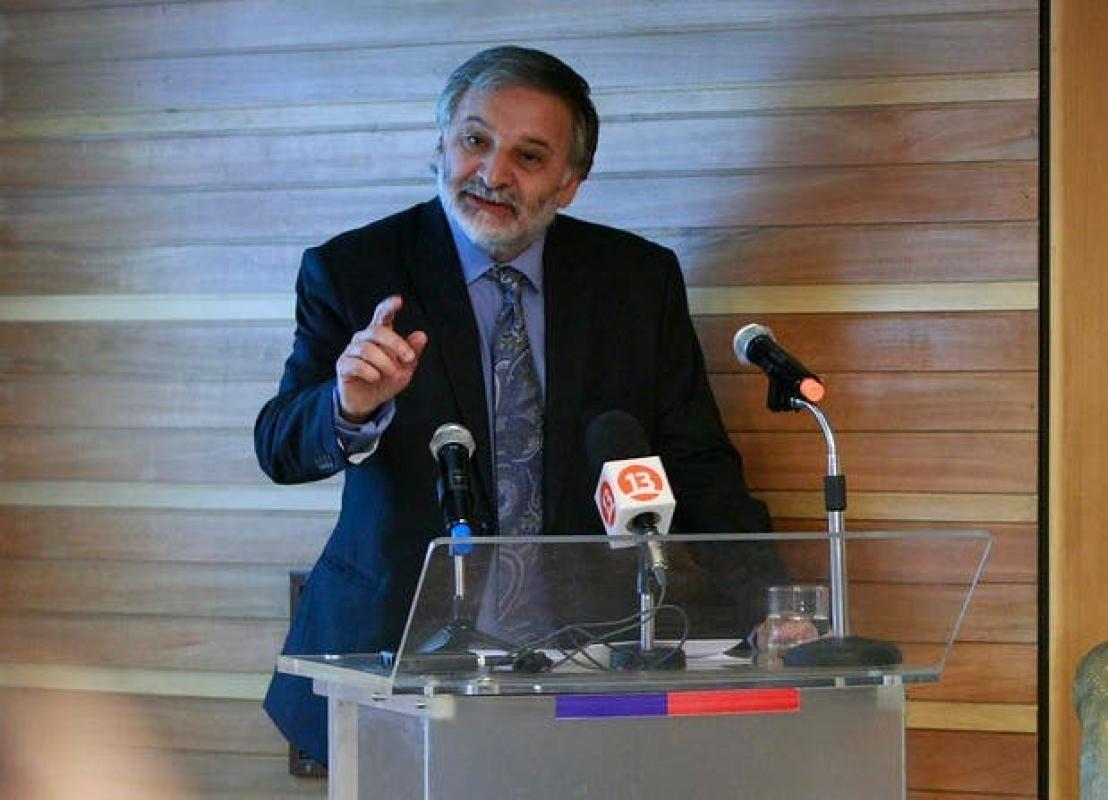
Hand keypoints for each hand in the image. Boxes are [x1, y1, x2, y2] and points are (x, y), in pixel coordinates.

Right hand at [335, 295, 427, 421]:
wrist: (369, 401)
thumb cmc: (387, 379)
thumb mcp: (405, 367)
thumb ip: (412, 351)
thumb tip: (421, 335)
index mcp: (379, 335)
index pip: (382, 315)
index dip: (389, 306)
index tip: (399, 300)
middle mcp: (363, 338)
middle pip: (376, 330)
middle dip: (396, 344)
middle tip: (409, 358)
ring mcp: (351, 351)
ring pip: (367, 349)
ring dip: (385, 363)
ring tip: (392, 374)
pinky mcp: (343, 365)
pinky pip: (356, 364)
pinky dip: (370, 373)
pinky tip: (376, 378)